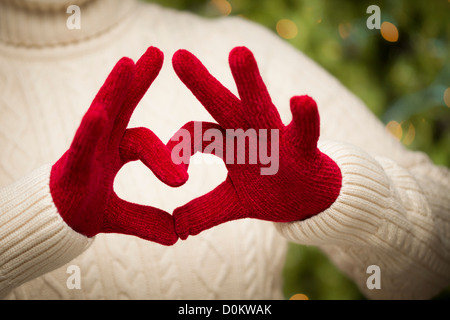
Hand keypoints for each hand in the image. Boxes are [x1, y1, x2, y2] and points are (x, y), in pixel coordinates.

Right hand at [50, 47, 187, 245]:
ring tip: (128, 64)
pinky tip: (99, 113)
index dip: (165, 157)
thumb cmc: (86, 208)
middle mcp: (101, 143)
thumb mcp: (123, 216)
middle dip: (137, 80)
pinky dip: (90, 131)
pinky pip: (81, 145)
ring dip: (114, 90)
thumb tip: (176, 236)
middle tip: (156, 53)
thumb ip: (147, 220)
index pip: (143, 139)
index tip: (184, 180)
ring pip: (100, 114)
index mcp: (116, 150)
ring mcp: (84, 150)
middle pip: (122, 106)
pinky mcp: (70, 167)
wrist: (53, 223)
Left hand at [168, 46, 341, 239]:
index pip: (197, 134)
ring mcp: (277, 138)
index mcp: (229, 145)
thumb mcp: (232, 204)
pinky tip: (300, 99)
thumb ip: (204, 212)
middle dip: (201, 82)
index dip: (178, 145)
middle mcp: (249, 134)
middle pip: (222, 106)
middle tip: (178, 55)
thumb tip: (175, 231)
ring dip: (249, 83)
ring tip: (237, 52)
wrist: (309, 199)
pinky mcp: (305, 148)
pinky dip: (304, 117)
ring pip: (261, 107)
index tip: (168, 162)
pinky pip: (305, 131)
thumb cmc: (268, 192)